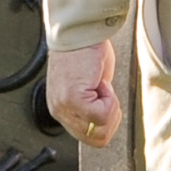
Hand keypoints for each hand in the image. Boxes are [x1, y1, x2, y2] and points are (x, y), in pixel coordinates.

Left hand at [46, 34, 122, 150]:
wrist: (80, 30)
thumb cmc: (85, 51)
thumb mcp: (87, 87)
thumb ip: (90, 107)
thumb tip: (104, 122)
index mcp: (61, 110)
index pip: (89, 138)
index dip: (106, 122)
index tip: (104, 99)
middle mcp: (59, 111)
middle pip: (97, 140)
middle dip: (111, 118)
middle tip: (105, 93)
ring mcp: (64, 106)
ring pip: (101, 130)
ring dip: (110, 107)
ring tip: (100, 85)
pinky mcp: (74, 99)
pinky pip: (103, 115)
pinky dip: (110, 99)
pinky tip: (100, 81)